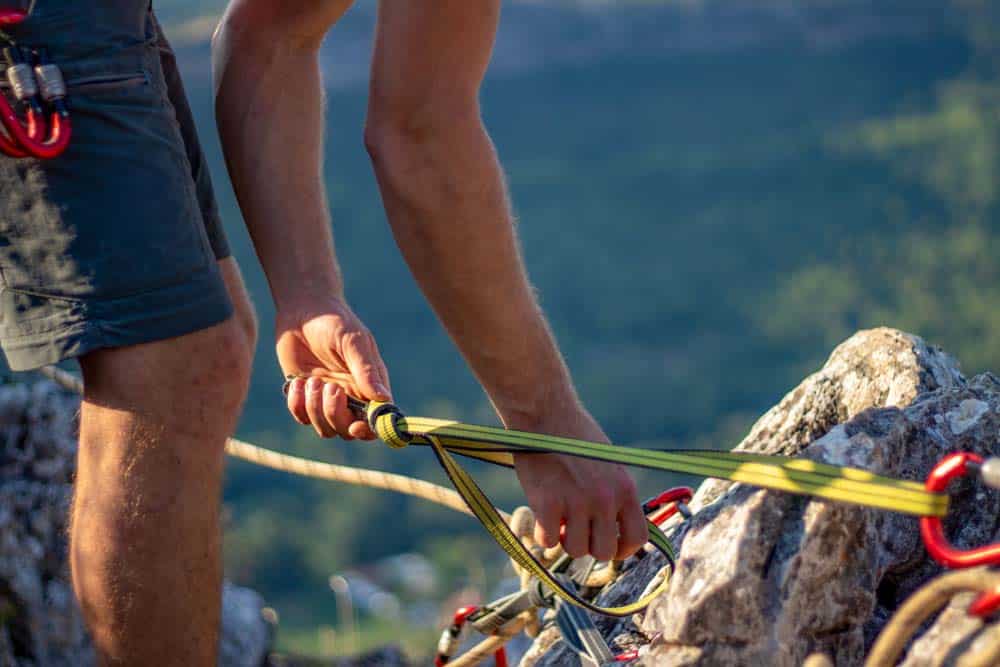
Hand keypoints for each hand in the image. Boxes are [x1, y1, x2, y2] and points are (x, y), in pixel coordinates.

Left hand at [277, 298, 391, 439]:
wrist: (303, 309)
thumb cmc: (334, 321)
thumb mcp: (352, 341)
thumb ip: (366, 370)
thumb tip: (384, 399)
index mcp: (370, 385)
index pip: (376, 420)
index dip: (369, 430)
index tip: (356, 426)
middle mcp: (351, 396)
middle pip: (349, 430)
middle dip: (336, 415)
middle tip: (329, 387)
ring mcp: (327, 398)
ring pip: (326, 429)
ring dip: (316, 409)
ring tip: (311, 380)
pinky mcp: (305, 396)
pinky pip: (302, 417)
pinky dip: (297, 404)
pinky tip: (297, 381)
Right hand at [511, 408, 647, 561]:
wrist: (545, 413)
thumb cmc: (574, 437)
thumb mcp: (608, 464)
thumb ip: (614, 495)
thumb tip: (612, 529)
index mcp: (625, 488)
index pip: (638, 538)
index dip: (623, 549)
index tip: (609, 546)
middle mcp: (605, 499)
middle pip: (604, 552)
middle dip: (589, 545)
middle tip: (575, 528)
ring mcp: (577, 502)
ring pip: (575, 550)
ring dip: (564, 539)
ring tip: (558, 516)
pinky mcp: (547, 503)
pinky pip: (548, 541)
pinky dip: (542, 533)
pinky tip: (541, 514)